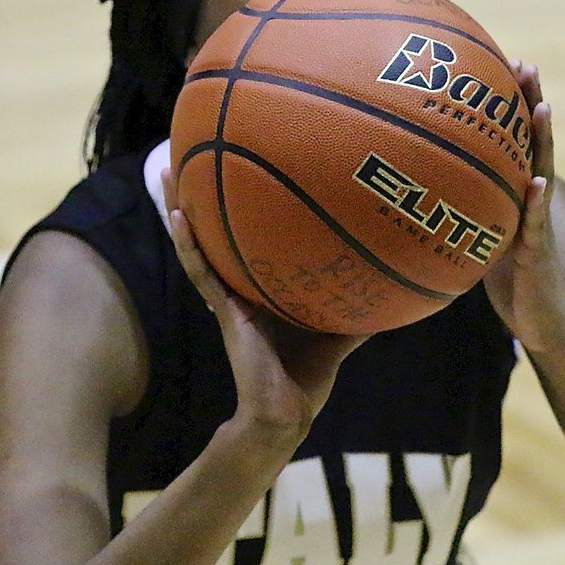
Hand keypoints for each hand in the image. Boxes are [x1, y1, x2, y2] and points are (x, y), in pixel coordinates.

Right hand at [162, 169, 368, 437]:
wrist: (287, 413)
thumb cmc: (309, 376)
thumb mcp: (341, 330)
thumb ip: (359, 304)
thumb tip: (395, 282)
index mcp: (263, 287)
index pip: (247, 239)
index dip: (239, 207)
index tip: (238, 168)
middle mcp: (240, 286)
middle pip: (216, 231)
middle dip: (203, 194)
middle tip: (192, 151)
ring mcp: (228, 297)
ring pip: (198, 244)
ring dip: (181, 208)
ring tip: (168, 169)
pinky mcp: (224, 310)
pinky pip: (202, 271)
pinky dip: (188, 244)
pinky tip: (177, 215)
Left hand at [483, 63, 564, 352]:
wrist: (545, 328)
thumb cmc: (510, 286)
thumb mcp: (480, 241)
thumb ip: (462, 213)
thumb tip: (417, 192)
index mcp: (515, 195)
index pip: (514, 142)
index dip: (511, 105)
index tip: (503, 63)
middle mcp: (532, 202)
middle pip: (533, 144)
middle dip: (532, 103)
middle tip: (528, 64)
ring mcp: (539, 225)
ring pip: (542, 174)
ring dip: (544, 141)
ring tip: (543, 107)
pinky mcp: (539, 255)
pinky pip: (538, 225)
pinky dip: (539, 202)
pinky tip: (539, 181)